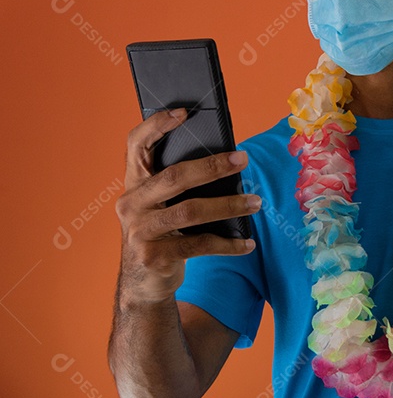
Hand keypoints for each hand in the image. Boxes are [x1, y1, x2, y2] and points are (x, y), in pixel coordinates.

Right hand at [114, 109, 259, 303]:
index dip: (156, 125)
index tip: (184, 112)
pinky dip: (228, 244)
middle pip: (175, 176)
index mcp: (134, 183)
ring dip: (229, 205)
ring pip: (191, 211)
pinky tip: (248, 243)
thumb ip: (180, 185)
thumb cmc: (163, 233)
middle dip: (213, 166)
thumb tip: (229, 161)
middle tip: (243, 159)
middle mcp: (131, 203)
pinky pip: (199, 245)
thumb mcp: (163, 206)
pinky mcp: (154, 256)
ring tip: (256, 202)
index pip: (136, 145)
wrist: (143, 284)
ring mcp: (140, 231)